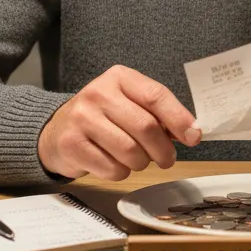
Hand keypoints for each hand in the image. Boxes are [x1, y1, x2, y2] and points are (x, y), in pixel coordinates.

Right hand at [39, 65, 201, 180]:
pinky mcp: (72, 144)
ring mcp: (82, 118)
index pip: (155, 96)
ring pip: (130, 151)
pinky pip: (112, 169)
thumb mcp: (129, 104)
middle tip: (166, 159)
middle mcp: (98, 93)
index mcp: (119, 78)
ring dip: (141, 163)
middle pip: (146, 127)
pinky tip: (114, 163)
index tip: (194, 137)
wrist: (56, 131)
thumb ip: (158, 114)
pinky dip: (121, 172)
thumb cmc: (103, 118)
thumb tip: (192, 132)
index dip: (179, 118)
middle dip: (163, 149)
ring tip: (136, 159)